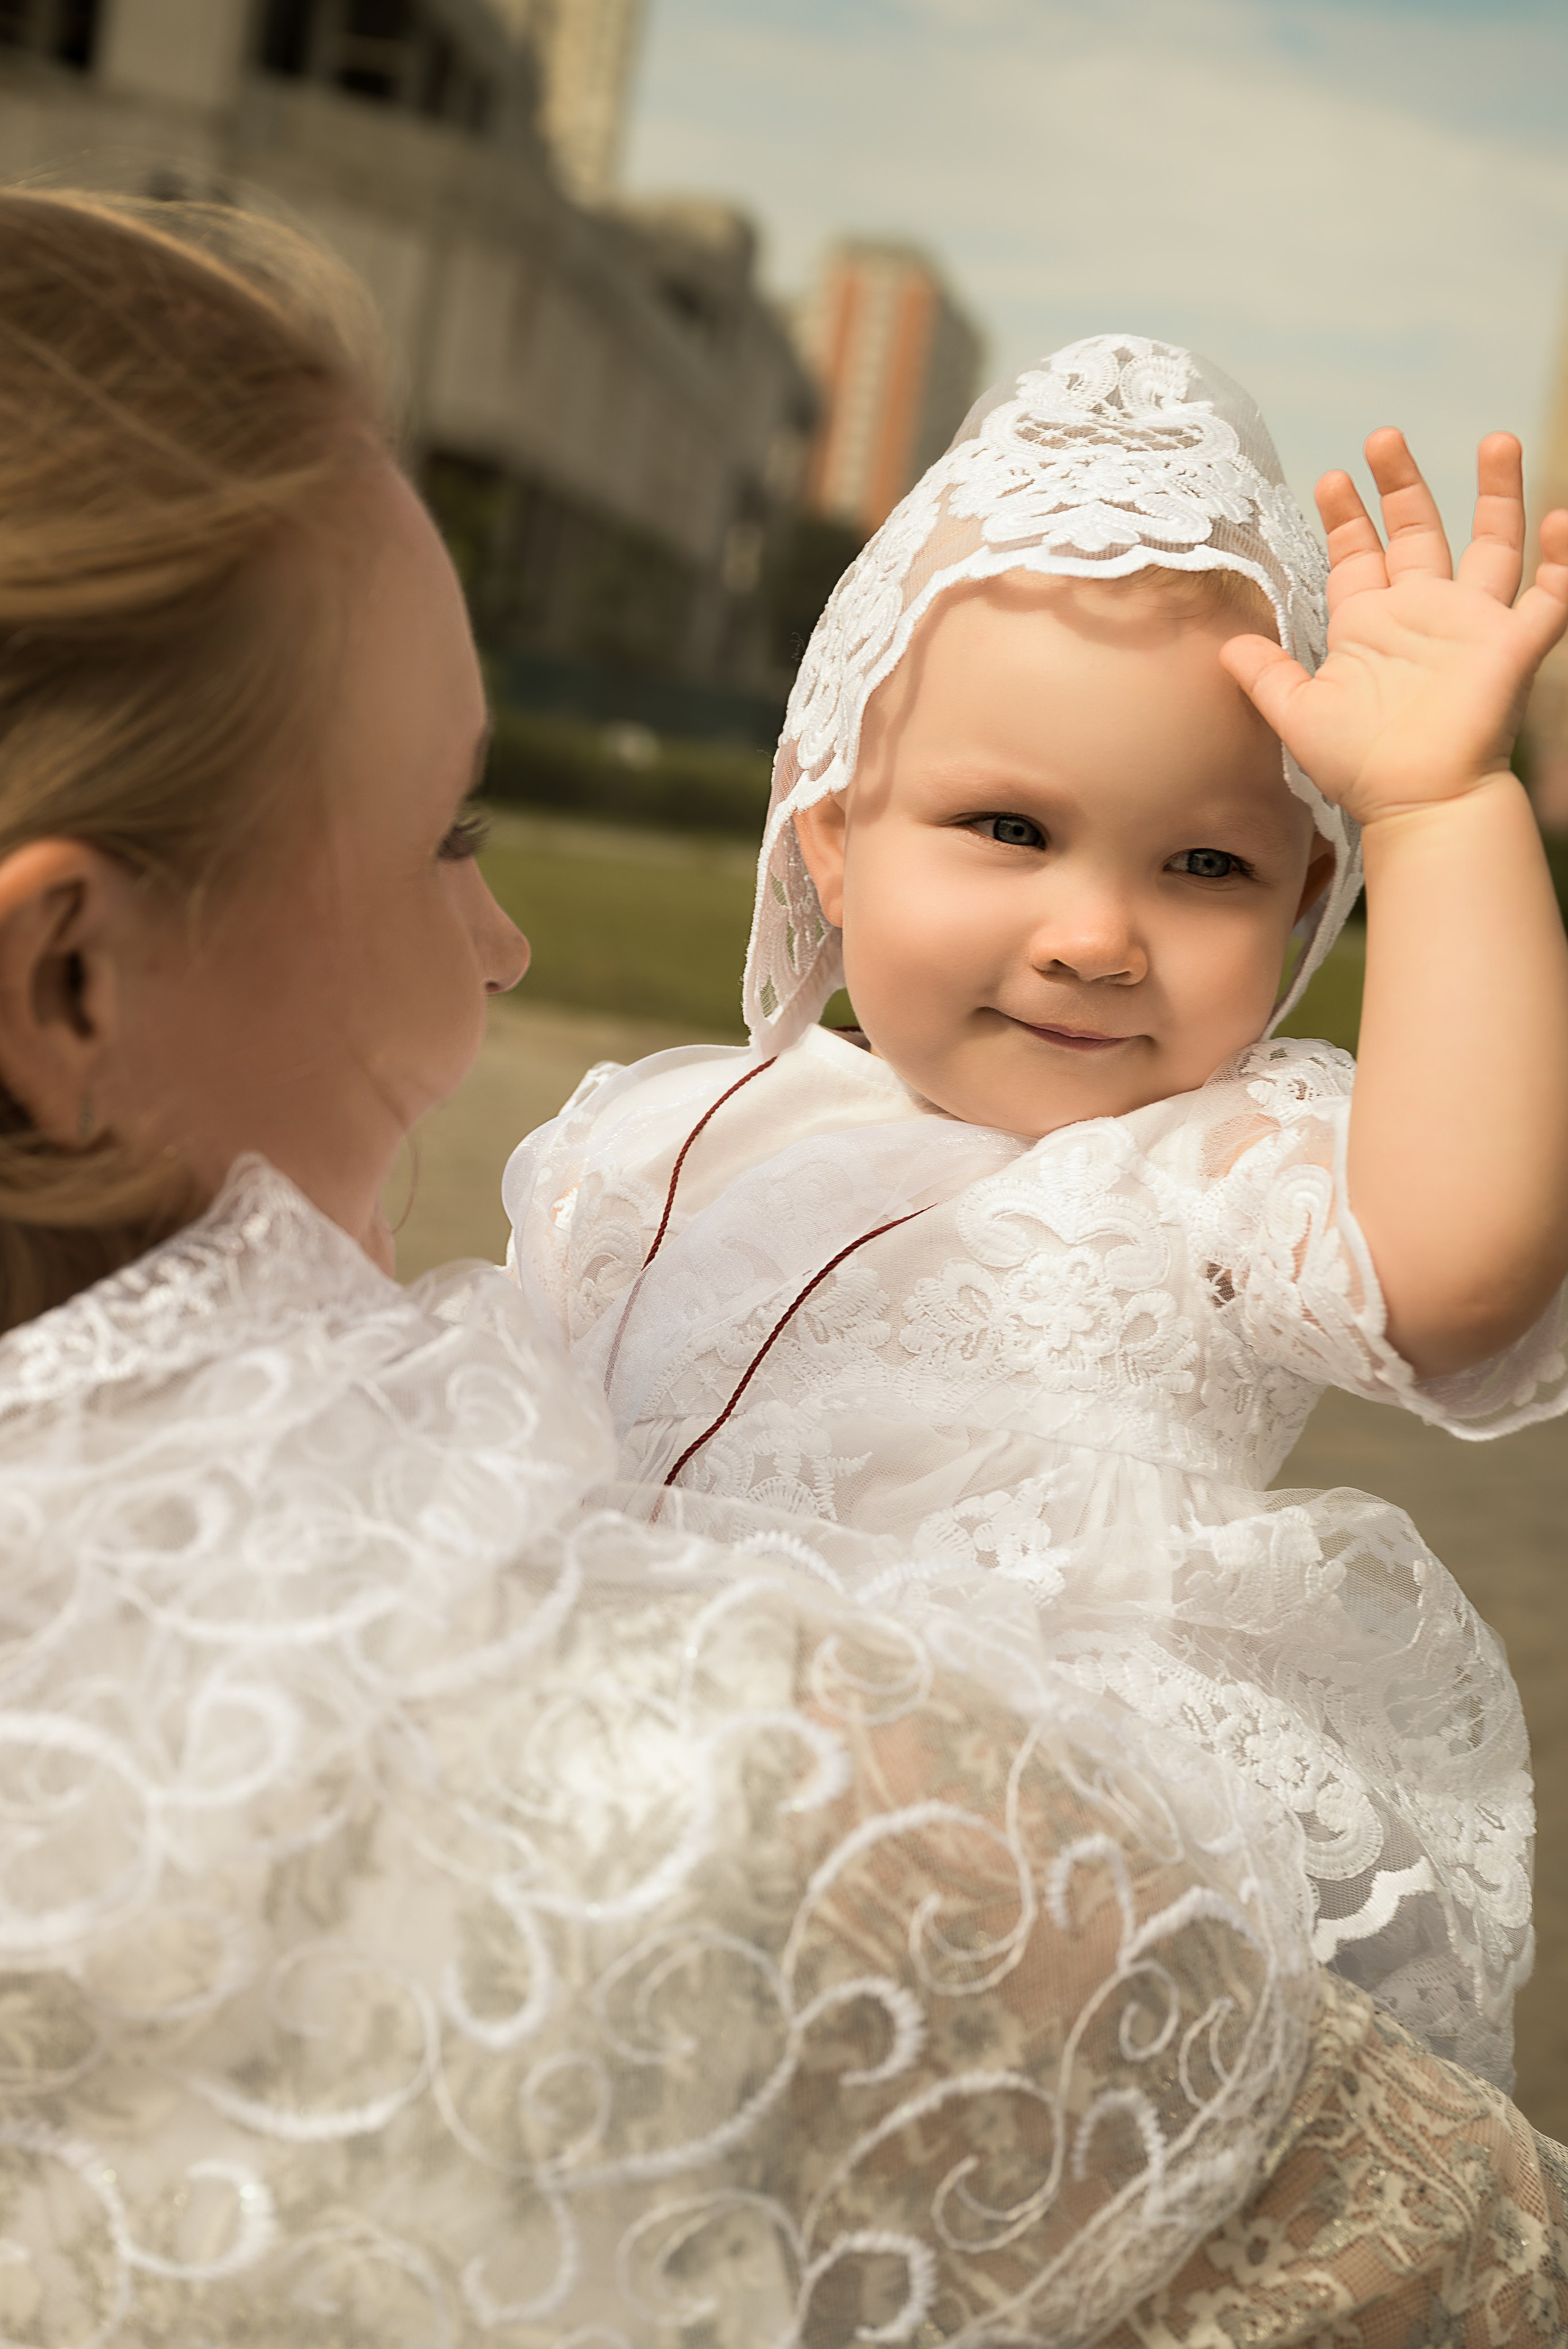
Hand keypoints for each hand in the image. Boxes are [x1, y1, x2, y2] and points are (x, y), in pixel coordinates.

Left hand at [1221, 431, 1567, 827]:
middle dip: (1403, 484)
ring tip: (1497, 439)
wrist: (1415, 805)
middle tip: (1384, 436)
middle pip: (1419, 533)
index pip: (1359, 557)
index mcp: (1371, 626)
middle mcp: (1423, 615)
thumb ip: (1264, 676)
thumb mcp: (1297, 716)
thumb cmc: (1359, 767)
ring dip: (1497, 494)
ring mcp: (1471, 627)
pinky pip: (1550, 598)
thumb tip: (1223, 645)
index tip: (1331, 478)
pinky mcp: (1510, 648)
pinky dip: (1563, 561)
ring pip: (1493, 544)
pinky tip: (1560, 519)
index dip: (1347, 519)